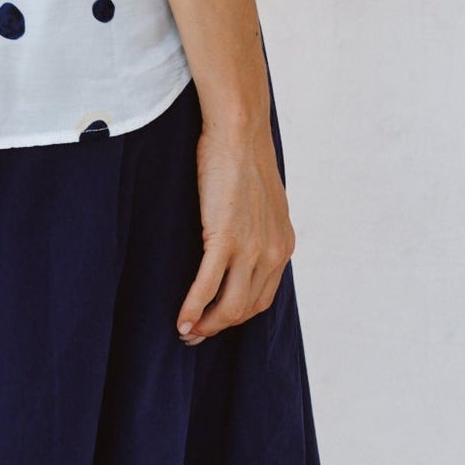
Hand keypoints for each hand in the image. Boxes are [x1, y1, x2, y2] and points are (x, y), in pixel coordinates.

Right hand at [176, 115, 295, 345]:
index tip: (217, 320)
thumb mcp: (263, 201)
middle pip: (247, 308)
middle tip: (196, 333)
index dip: (238, 315)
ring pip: (230, 306)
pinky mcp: (225, 238)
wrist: (240, 131)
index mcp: (283, 245)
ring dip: (206, 325)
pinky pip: (208, 285)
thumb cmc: (243, 157)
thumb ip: (259, 228)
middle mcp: (273, 253)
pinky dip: (194, 307)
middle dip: (220, 326)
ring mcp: (250, 248)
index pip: (263, 297)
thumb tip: (242, 242)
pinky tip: (181, 319)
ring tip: (186, 331)